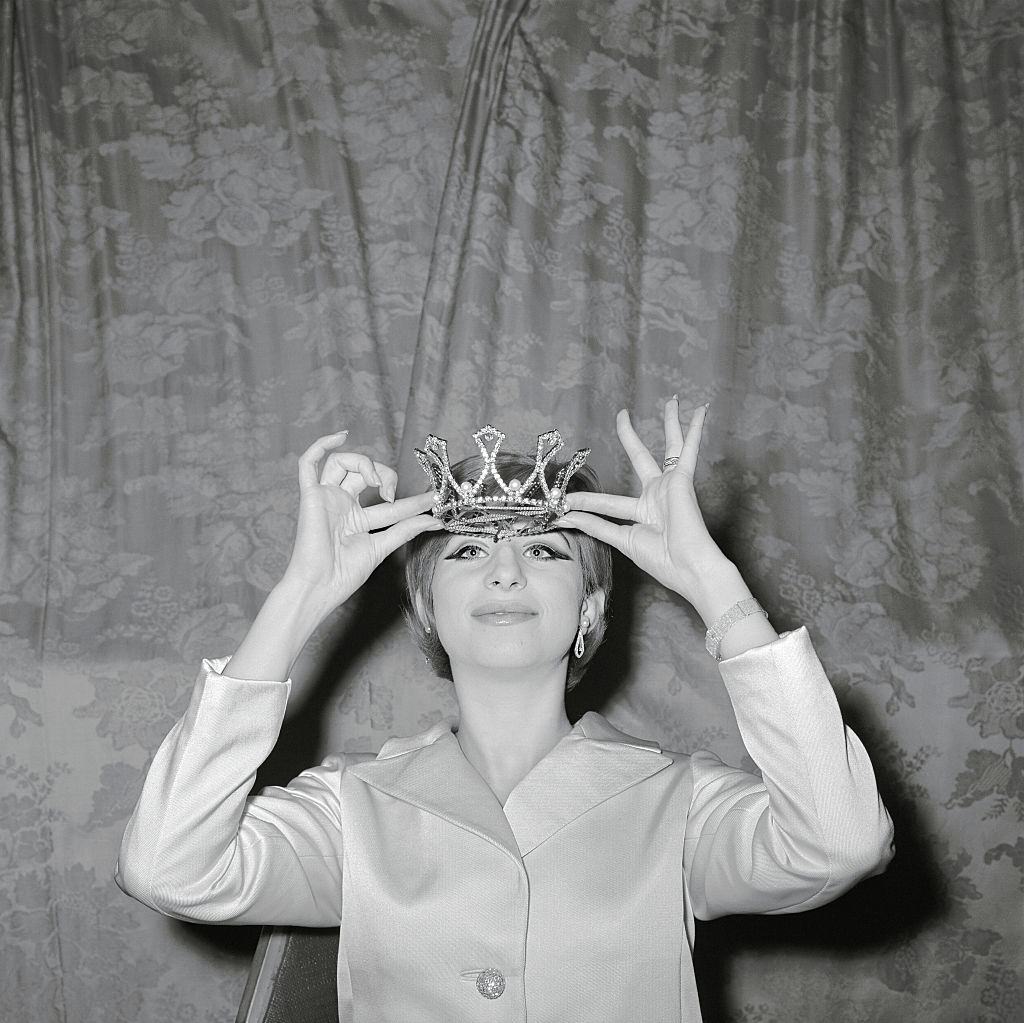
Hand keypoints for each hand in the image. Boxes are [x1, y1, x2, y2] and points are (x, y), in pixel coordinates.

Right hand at [282, 430, 442, 611]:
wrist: (320, 586)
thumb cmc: (344, 574)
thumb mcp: (382, 547)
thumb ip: (406, 530)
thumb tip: (434, 520)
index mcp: (357, 517)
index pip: (389, 501)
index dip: (412, 499)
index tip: (434, 499)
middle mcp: (342, 504)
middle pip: (365, 473)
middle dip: (387, 475)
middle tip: (393, 495)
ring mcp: (326, 498)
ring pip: (342, 462)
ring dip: (364, 463)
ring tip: (376, 482)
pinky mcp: (310, 496)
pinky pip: (308, 463)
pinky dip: (321, 444)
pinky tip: (341, 435)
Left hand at [557, 399, 729, 609]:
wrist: (689, 567)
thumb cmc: (662, 560)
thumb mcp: (621, 539)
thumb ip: (595, 525)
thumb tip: (565, 516)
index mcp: (642, 513)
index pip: (607, 501)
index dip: (586, 501)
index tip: (564, 501)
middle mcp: (656, 495)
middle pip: (641, 457)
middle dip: (631, 436)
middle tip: (623, 414)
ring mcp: (671, 485)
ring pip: (670, 446)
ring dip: (671, 423)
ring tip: (671, 401)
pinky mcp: (683, 480)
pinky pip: (689, 449)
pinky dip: (695, 430)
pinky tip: (701, 410)